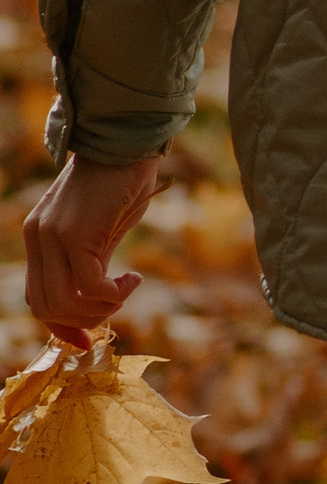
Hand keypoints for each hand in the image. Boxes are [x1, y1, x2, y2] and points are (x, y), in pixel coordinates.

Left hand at [23, 153, 161, 348]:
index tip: (89, 338)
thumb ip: (91, 263)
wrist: (128, 145)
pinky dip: (113, 295)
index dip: (62, 325)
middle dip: (84, 319)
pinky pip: (89, 286)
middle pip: (46, 306)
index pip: (37, 298)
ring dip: (100, 309)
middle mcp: (37, 238)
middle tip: (116, 304)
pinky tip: (133, 280)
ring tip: (124, 292)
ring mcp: (52, 236)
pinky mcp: (74, 234)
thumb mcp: (100, 231)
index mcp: (38, 238)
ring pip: (64, 302)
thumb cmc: (121, 184)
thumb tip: (97, 302)